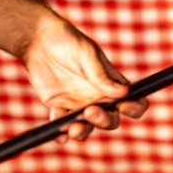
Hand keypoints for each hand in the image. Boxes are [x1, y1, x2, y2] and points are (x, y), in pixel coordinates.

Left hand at [21, 14, 147, 140]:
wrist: (37, 39)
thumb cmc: (67, 40)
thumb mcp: (86, 53)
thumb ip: (101, 75)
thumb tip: (123, 92)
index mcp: (112, 82)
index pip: (133, 100)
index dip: (134, 108)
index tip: (123, 106)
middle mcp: (98, 97)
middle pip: (111, 119)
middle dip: (104, 120)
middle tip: (90, 111)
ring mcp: (79, 104)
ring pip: (87, 126)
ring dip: (83, 131)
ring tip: (73, 128)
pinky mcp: (59, 107)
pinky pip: (62, 124)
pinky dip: (60, 132)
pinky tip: (58, 131)